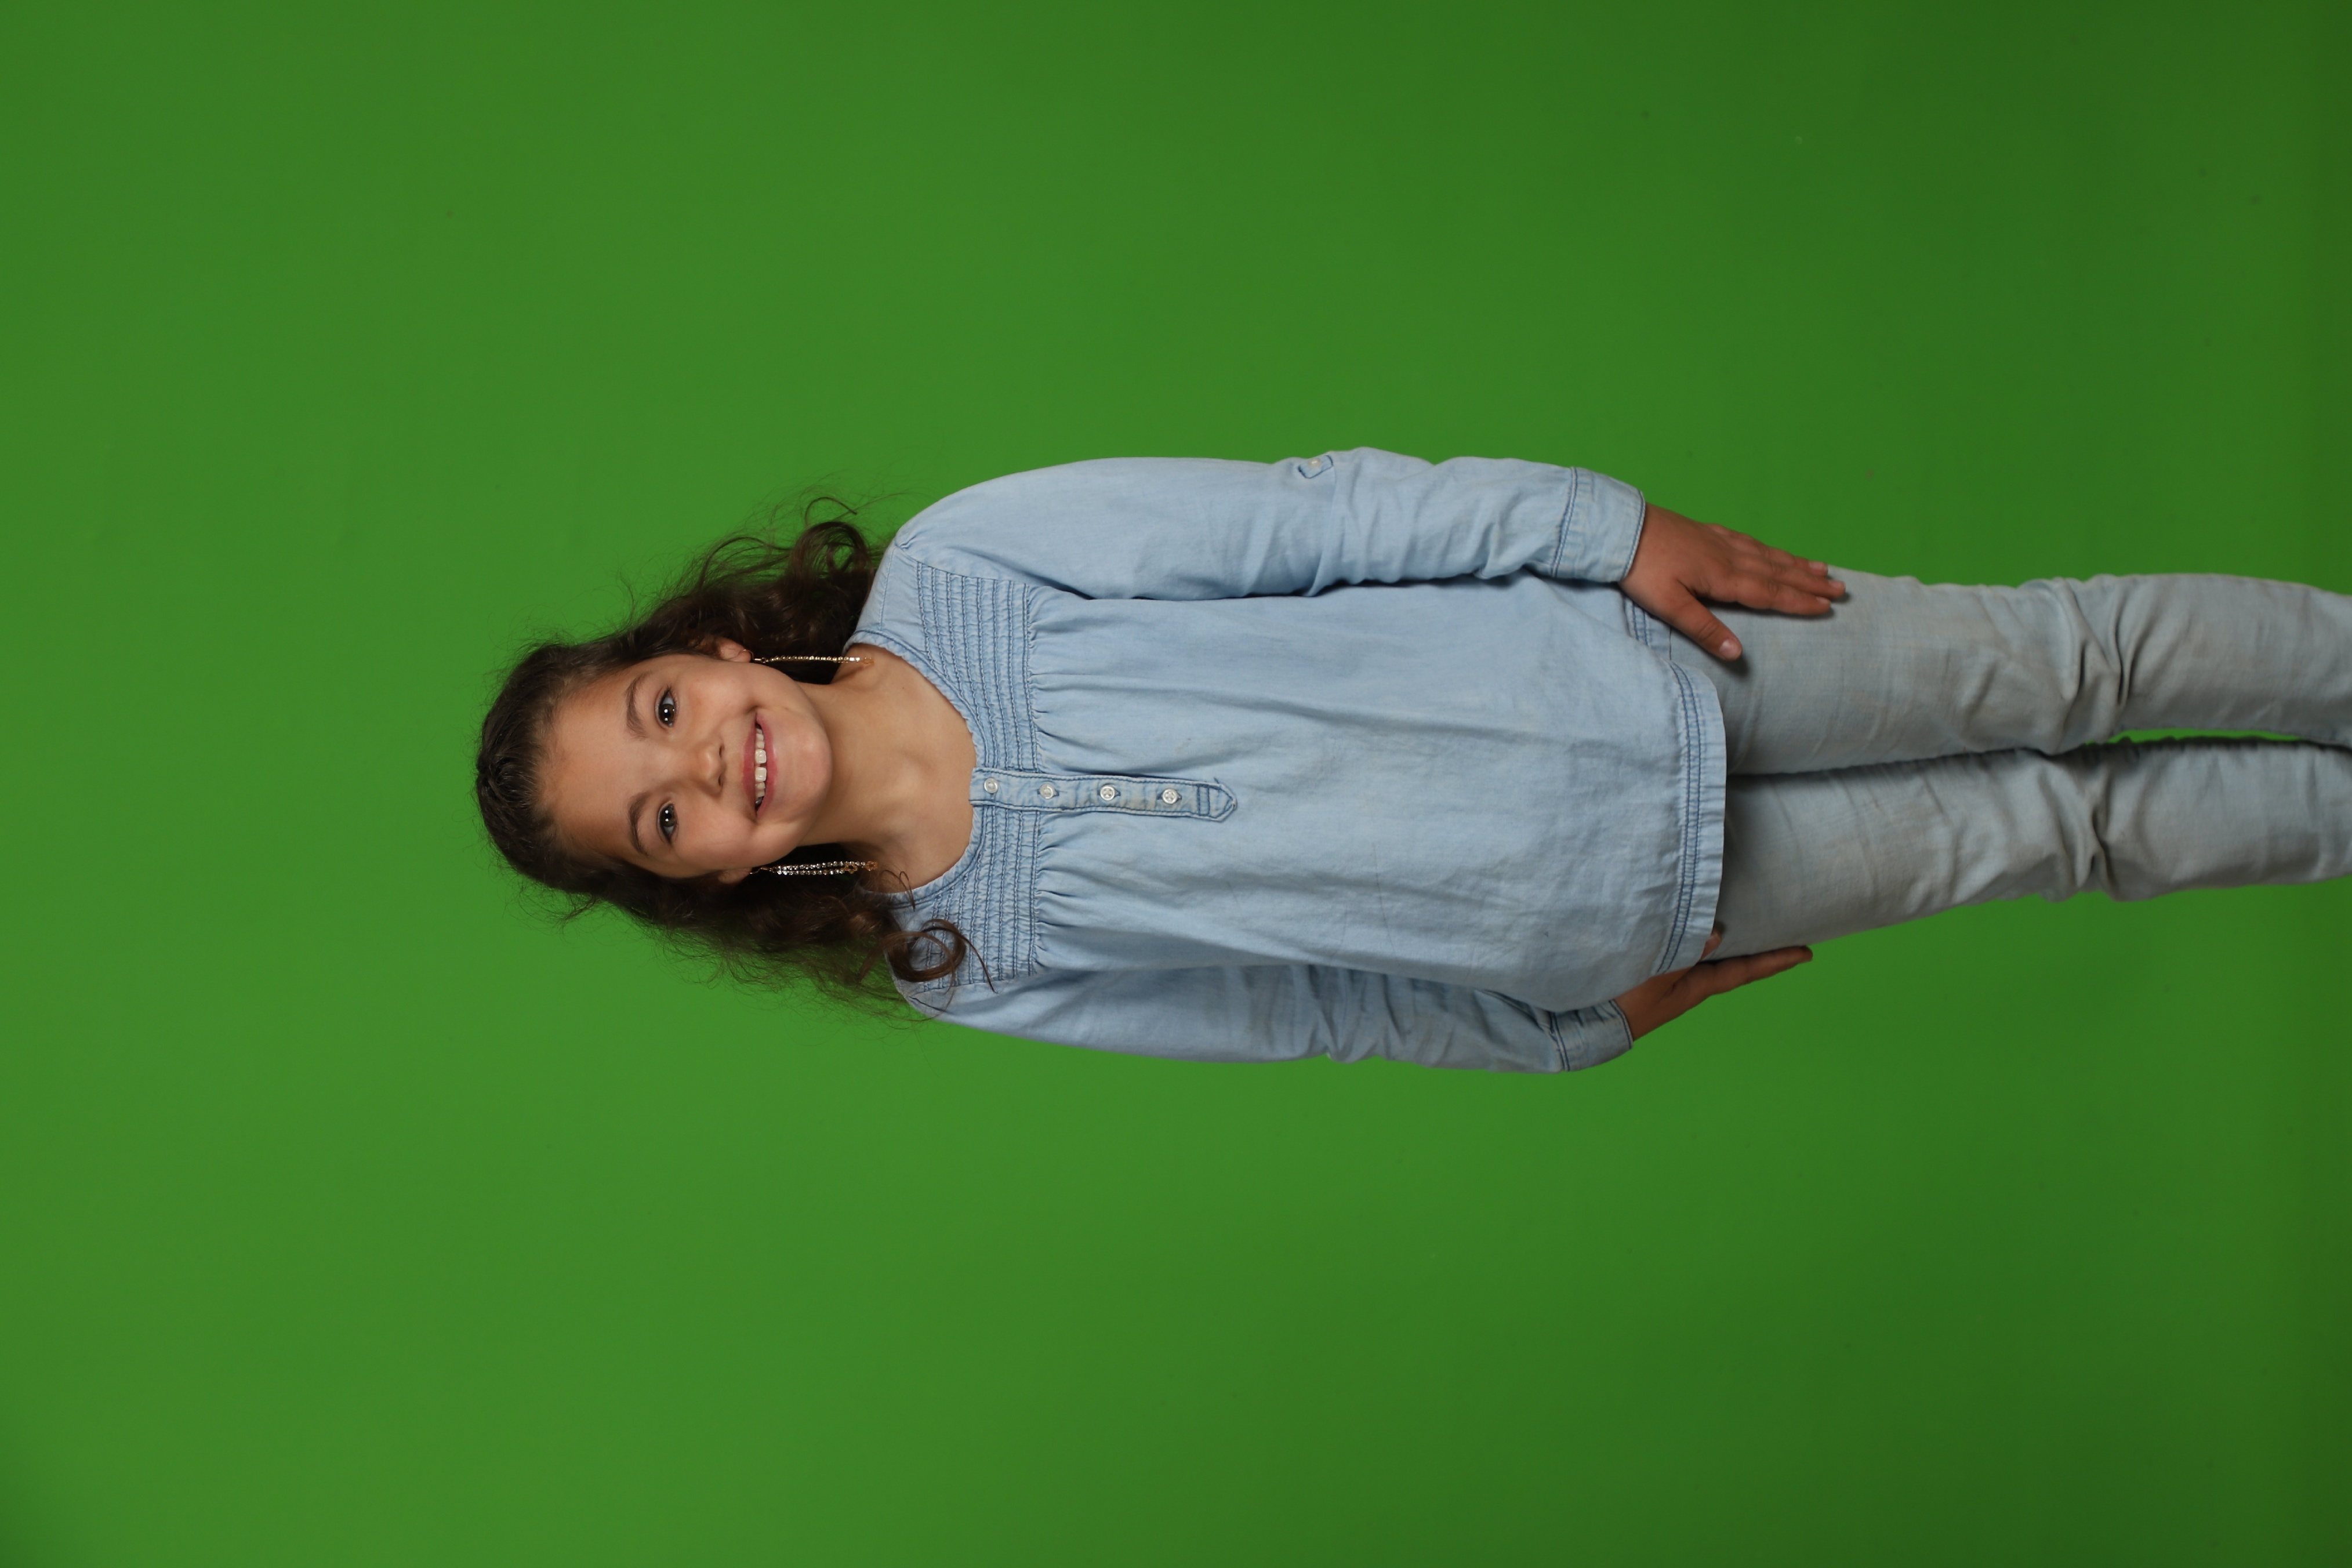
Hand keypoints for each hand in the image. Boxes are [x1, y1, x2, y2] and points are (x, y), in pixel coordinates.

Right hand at [1612, 926, 1812, 1040]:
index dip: (1775, 961)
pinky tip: (1697, 929)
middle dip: (1759, 950)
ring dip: (1732, 944)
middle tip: (1784, 931)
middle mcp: (1691, 984)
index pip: (1745, 971)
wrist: (1588, 1025)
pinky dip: (1701, 940)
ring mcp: (1673, 981)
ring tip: (1748, 924)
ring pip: (1712, 957)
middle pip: (1734, 963)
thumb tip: (1715, 934)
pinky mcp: (1655, 974)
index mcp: (1698, 987)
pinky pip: (1689, 952)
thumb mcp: (1654, 979)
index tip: (1806, 953)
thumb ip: (1682, 955)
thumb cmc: (1622, 1005)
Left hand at [1620, 505, 1844, 661]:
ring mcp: (1718, 541)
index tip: (1826, 608)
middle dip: (1809, 582)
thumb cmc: (1641, 569)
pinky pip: (1747, 541)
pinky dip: (1767, 548)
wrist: (1620, 528)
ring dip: (1795, 563)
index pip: (1769, 594)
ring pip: (1766, 555)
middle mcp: (1728, 556)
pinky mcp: (1705, 531)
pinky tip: (1771, 549)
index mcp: (1722, 577)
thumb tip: (1736, 653)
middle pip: (1777, 572)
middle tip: (1841, 588)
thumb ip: (1703, 628)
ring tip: (1821, 568)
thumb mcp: (1669, 605)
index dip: (1799, 602)